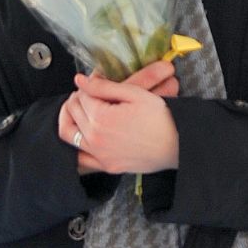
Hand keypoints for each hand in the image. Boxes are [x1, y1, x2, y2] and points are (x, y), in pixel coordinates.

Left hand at [58, 62, 179, 173]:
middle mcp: (96, 138)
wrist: (178, 145)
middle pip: (73, 112)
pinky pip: (80, 158)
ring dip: (70, 119)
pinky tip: (84, 136)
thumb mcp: (135, 93)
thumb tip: (80, 80)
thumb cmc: (161, 118)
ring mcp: (100, 155)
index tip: (95, 84)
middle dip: (78, 99)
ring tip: (81, 112)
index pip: (81, 96)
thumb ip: (103, 86)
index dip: (87, 86)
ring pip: (68, 134)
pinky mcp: (107, 166)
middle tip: (89, 95)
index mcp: (101, 117)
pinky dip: (76, 146)